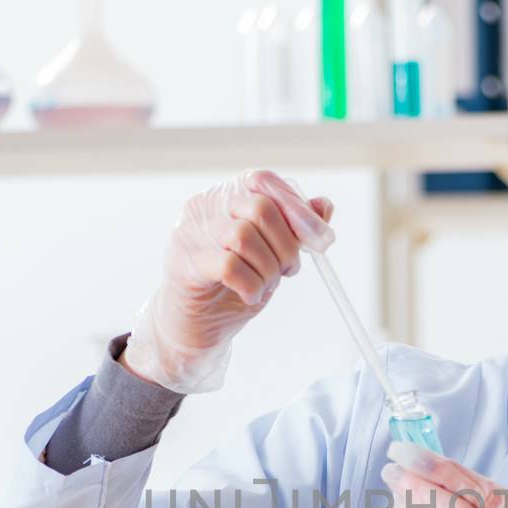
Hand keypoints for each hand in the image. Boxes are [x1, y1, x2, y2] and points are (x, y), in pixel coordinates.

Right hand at [124, 169, 334, 392]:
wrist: (198, 326)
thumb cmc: (234, 286)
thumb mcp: (273, 254)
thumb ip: (295, 229)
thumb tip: (323, 205)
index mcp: (228, 196)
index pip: (263, 181)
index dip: (296, 208)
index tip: (319, 239)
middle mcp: (206, 207)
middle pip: (260, 208)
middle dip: (286, 245)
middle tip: (287, 271)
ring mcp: (191, 234)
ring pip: (243, 236)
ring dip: (268, 269)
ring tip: (265, 285)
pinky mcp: (185, 265)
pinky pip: (229, 266)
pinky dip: (251, 285)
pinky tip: (251, 296)